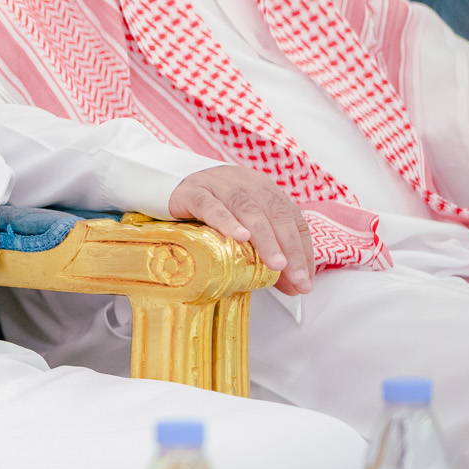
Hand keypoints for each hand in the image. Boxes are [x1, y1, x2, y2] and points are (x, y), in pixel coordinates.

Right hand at [168, 166, 313, 295]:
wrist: (163, 184)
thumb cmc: (207, 211)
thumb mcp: (240, 229)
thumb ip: (266, 254)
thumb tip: (293, 286)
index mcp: (263, 190)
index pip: (292, 218)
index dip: (302, 249)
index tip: (304, 280)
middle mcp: (246, 182)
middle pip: (275, 214)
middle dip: (289, 248)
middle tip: (294, 277)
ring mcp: (219, 184)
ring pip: (248, 209)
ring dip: (265, 239)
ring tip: (275, 264)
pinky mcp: (192, 191)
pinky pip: (211, 205)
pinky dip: (227, 221)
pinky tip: (238, 237)